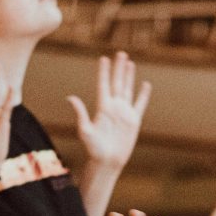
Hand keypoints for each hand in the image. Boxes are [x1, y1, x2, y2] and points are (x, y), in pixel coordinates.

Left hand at [69, 52, 150, 167]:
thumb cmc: (94, 149)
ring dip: (129, 76)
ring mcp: (124, 113)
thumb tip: (70, 98)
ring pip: (127, 89)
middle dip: (118, 68)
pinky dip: (143, 94)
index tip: (104, 58)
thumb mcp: (85, 131)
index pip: (103, 85)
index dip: (104, 72)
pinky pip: (140, 104)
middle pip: (116, 83)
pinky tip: (145, 84)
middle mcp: (113, 107)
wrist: (107, 161)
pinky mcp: (134, 120)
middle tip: (120, 53)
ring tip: (130, 63)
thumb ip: (80, 113)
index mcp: (102, 107)